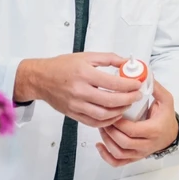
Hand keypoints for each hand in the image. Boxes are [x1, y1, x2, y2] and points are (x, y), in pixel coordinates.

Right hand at [14, 52, 141, 127]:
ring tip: (127, 105)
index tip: (137, 85)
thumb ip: (108, 59)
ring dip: (119, 112)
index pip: (113, 83)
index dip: (129, 86)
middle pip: (110, 101)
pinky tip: (114, 115)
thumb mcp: (86, 56)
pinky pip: (93, 122)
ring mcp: (76, 104)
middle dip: (128, 100)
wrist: (41, 79)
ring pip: (103, 115)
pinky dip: (106, 121)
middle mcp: (80, 91)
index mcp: (84, 74)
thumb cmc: (62, 66)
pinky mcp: (73, 114)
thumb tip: (126, 62)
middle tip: (137, 96)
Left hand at [96, 80, 177, 166]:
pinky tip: (100, 145)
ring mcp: (140, 153)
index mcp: (154, 130)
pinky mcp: (134, 158)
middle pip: (123, 143)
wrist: (170, 133)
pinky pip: (118, 162)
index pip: (132, 130)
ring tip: (101, 127)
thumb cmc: (166, 117)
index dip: (119, 123)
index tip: (113, 112)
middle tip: (103, 118)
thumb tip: (144, 76)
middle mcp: (147, 144)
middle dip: (110, 131)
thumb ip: (155, 88)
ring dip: (107, 141)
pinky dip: (106, 156)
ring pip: (119, 153)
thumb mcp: (166, 100)